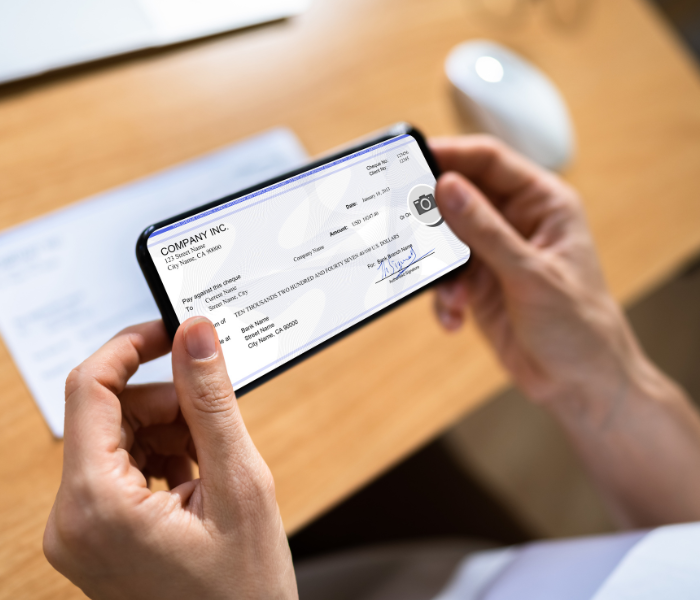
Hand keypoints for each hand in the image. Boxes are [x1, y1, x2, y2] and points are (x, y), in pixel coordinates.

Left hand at [43, 318, 296, 599]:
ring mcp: (79, 530)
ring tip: (212, 462)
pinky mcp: (94, 534)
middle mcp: (71, 518)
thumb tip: (196, 335)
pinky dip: (161, 457)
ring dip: (168, 431)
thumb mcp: (239, 484)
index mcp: (95, 504)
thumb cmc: (241, 592)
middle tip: (215, 422)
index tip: (173, 332)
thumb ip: (211, 401)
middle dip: (166, 403)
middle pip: (109, 414)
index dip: (132, 346)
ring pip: (117, 438)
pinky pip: (119, 467)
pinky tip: (196, 478)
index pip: (91, 388)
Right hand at [431, 136, 642, 409]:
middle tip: (406, 224)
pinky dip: (444, 296)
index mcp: (543, 204)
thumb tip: (447, 188)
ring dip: (441, 269)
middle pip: (461, 196)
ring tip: (452, 295)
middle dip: (435, 216)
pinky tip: (455, 317)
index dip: (452, 155)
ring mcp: (496, 253)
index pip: (490, 162)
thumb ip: (485, 230)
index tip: (415, 158)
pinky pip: (446, 276)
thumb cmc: (578, 326)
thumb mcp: (530, 275)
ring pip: (447, 239)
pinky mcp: (480, 283)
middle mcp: (517, 222)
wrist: (578, 383)